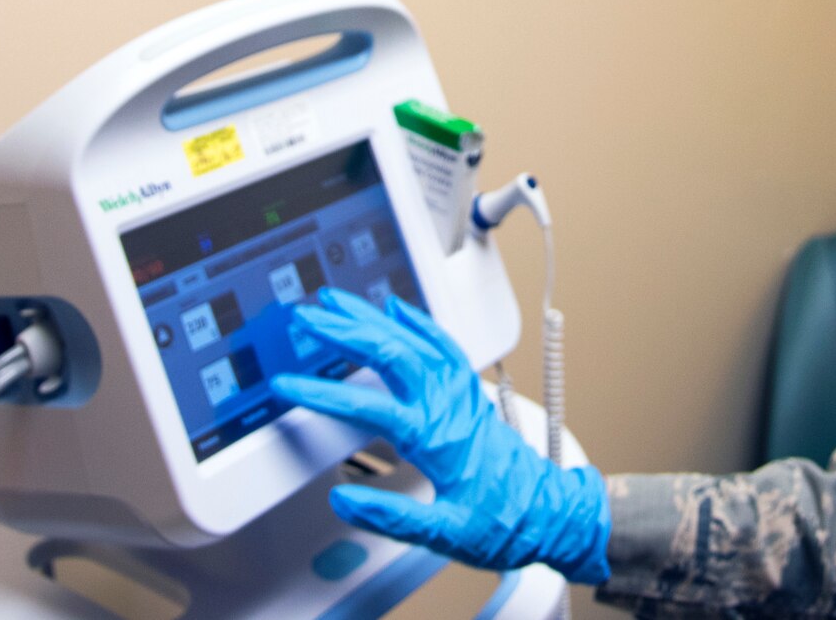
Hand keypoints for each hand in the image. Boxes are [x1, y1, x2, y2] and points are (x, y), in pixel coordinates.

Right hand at [271, 288, 609, 583]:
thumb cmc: (500, 523)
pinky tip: (397, 307)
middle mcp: (448, 406)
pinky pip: (442, 344)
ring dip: (374, 317)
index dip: (323, 394)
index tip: (288, 385)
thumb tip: (344, 502)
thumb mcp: (444, 534)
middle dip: (345, 331)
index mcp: (436, 438)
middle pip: (390, 354)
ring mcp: (460, 393)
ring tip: (338, 300)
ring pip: (413, 340)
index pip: (369, 407)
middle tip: (307, 317)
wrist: (546, 511)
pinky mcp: (468, 391)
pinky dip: (418, 321)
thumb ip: (392, 518)